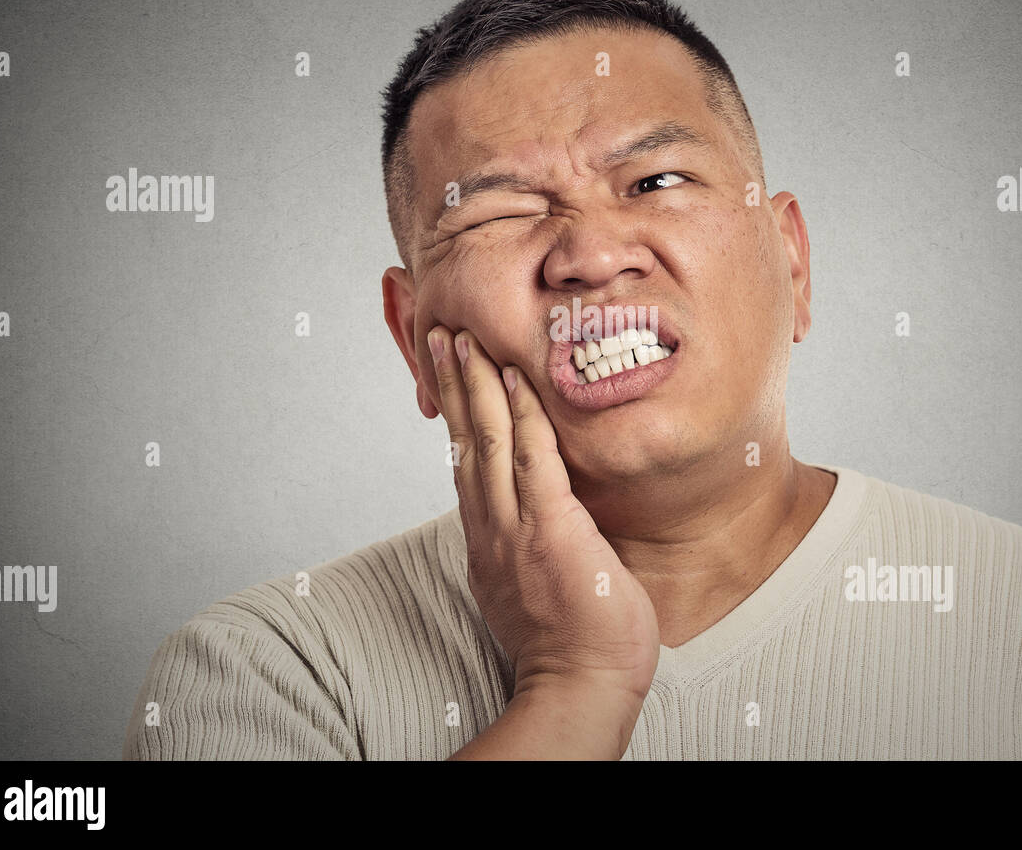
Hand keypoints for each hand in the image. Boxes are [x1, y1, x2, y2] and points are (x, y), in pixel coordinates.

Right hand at [427, 325, 659, 755]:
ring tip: (464, 337)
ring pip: (487, 439)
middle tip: (441, 333)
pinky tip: (516, 377)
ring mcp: (516, 526)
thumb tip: (541, 523)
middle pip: (464, 439)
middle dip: (452, 383)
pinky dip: (523, 414)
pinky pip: (532, 458)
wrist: (580, 688)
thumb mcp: (533, 585)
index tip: (448, 374)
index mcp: (488, 538)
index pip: (465, 461)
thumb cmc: (571, 644)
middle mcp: (491, 526)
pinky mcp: (549, 528)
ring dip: (476, 383)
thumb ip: (530, 545)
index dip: (456, 413)